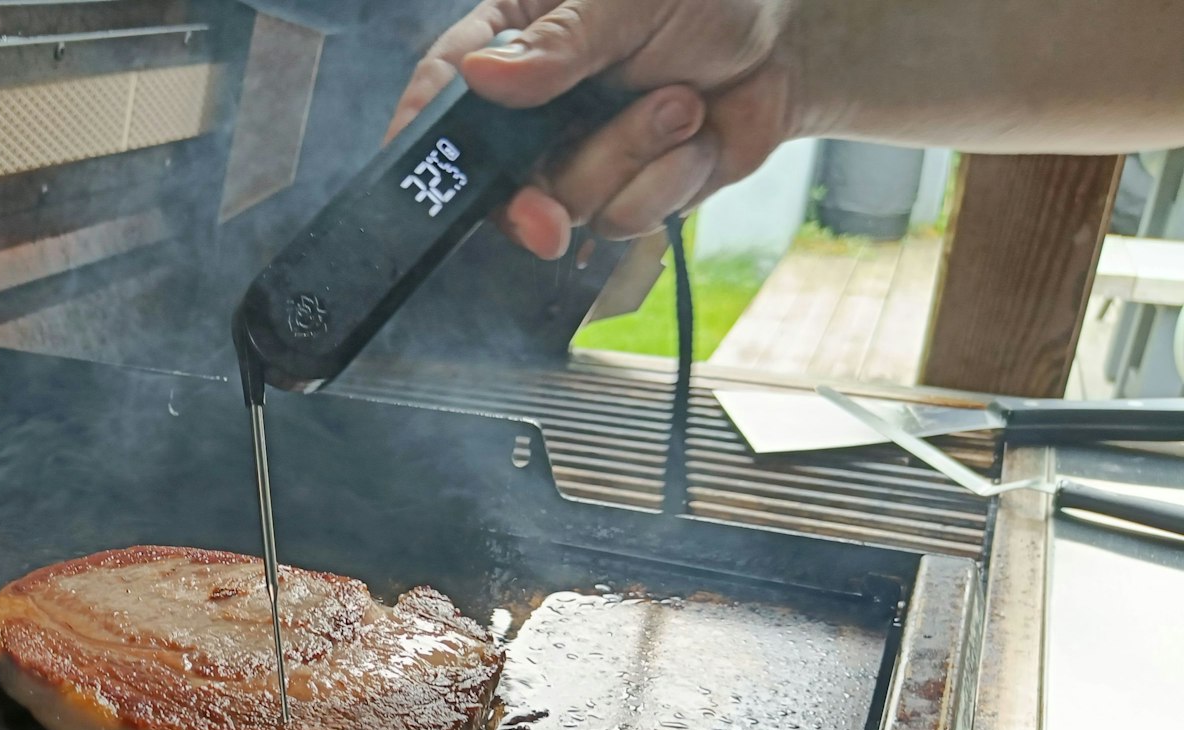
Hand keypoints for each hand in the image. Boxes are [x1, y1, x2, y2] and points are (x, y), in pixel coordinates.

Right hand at [387, 0, 802, 259]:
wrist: (791, 45)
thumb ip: (560, 42)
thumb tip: (484, 75)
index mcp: (515, 36)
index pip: (444, 84)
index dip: (419, 131)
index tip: (412, 174)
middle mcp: (535, 103)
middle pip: (493, 175)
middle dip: (531, 199)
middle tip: (548, 220)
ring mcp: (577, 151)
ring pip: (566, 202)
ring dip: (632, 159)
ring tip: (681, 103)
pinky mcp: (624, 190)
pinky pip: (623, 218)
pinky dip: (667, 183)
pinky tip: (694, 136)